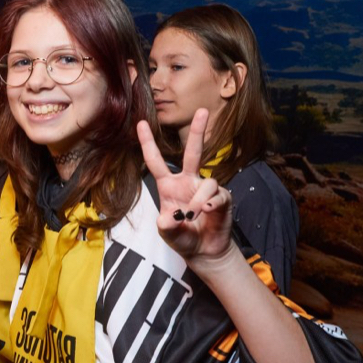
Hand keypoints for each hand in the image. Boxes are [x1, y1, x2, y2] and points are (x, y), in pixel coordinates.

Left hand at [136, 108, 233, 263]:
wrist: (203, 251)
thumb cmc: (183, 237)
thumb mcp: (167, 233)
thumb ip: (166, 226)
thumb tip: (170, 217)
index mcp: (168, 186)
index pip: (156, 161)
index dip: (148, 143)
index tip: (140, 124)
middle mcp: (188, 182)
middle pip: (193, 152)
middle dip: (198, 131)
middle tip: (202, 111)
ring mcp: (206, 189)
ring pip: (207, 182)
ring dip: (198, 200)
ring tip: (192, 215)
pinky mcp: (222, 199)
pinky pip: (218, 196)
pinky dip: (211, 204)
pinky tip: (206, 212)